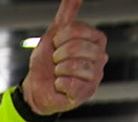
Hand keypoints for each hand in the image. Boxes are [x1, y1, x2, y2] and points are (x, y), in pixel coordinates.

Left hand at [20, 0, 106, 116]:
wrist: (36, 88)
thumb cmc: (47, 61)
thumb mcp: (54, 33)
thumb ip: (67, 13)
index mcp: (96, 39)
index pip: (76, 30)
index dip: (59, 39)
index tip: (56, 46)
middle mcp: (100, 56)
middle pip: (76, 47)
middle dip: (58, 55)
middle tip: (57, 62)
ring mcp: (96, 76)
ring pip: (76, 66)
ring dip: (59, 70)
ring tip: (59, 73)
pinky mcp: (87, 93)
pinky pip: (72, 84)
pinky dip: (59, 84)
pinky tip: (61, 85)